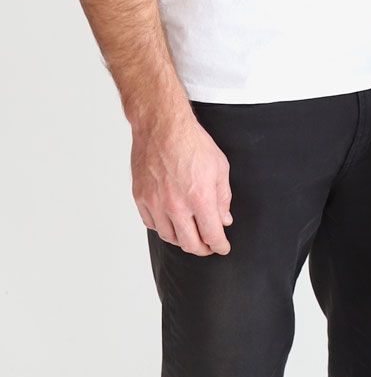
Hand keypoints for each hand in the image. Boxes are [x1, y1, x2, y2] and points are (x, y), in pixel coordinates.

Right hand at [131, 107, 232, 255]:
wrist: (162, 126)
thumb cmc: (192, 142)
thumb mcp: (219, 167)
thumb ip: (223, 197)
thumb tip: (223, 220)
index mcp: (200, 198)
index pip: (212, 235)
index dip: (219, 246)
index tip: (222, 248)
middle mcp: (176, 205)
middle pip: (190, 243)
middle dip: (202, 249)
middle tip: (208, 247)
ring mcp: (156, 203)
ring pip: (169, 237)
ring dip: (182, 240)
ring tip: (190, 235)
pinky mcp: (141, 197)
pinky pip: (151, 224)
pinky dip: (163, 228)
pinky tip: (171, 223)